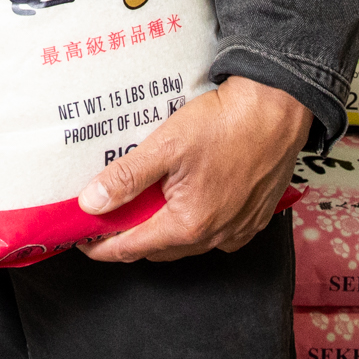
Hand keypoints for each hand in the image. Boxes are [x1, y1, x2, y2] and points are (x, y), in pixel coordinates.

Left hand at [76, 73, 308, 262]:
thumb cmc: (226, 123)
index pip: (131, 249)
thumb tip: (91, 203)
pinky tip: (184, 201)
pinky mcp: (254, 218)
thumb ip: (126, 177)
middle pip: (158, 248)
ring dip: (161, 230)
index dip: (101, 247)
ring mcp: (238, 230)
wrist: (277, 109)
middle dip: (129, 237)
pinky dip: (192, 224)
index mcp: (189, 224)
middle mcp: (215, 236)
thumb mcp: (165, 146)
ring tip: (143, 205)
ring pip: (186, 243)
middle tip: (107, 216)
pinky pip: (215, 234)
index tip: (81, 239)